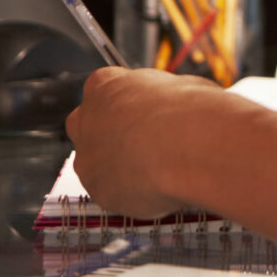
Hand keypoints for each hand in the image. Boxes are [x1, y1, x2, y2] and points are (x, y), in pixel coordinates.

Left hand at [65, 67, 221, 218]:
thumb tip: (168, 107)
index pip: (103, 90)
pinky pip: (113, 191)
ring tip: (159, 166)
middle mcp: (87, 119)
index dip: (126, 103)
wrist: (189, 143)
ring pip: (98, 163)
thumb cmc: (189, 109)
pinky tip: (158, 184)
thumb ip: (158, 98)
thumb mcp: (177, 85)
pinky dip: (132, 191)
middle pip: (88, 125)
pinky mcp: (97, 190)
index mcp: (104, 85)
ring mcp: (88, 157)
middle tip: (143, 140)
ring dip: (121, 165)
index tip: (145, 112)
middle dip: (110, 133)